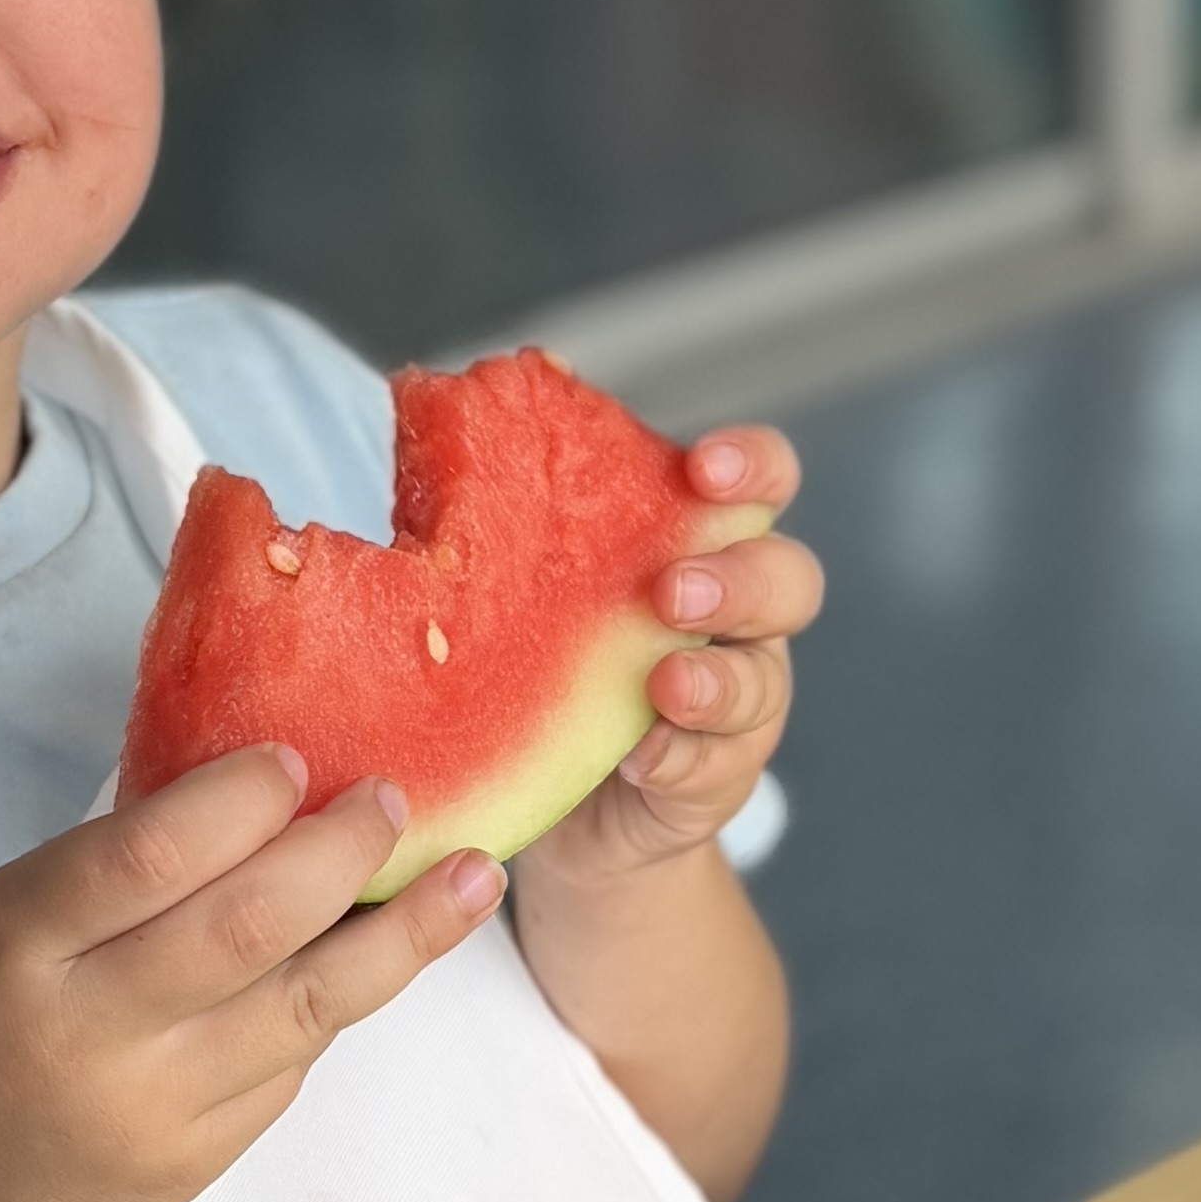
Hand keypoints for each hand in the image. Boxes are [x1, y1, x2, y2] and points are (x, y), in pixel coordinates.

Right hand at [0, 748, 501, 1201]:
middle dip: (341, 851)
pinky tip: (385, 951)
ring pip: (306, 1009)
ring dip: (404, 937)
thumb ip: (97, 871)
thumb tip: (243, 788)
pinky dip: (339, 1000)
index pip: (149, 856)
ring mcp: (150, 1113)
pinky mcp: (195, 1165)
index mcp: (13, 950)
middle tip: (393, 797)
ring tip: (473, 877)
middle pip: (248, 928)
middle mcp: (86, 1035)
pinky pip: (291, 1065)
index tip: (297, 758)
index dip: (240, 799)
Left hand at [526, 427, 821, 889]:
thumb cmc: (541, 661)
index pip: (759, 482)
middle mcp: (736, 618)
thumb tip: (412, 400)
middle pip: (787, 580)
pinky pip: (718, 767)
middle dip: (738, 580)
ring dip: (716, 679)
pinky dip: (682, 759)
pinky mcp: (715, 778)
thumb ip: (506, 509)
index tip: (704, 468)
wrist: (555, 801)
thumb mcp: (524, 578)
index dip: (749, 466)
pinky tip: (643, 759)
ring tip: (665, 684)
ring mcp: (736, 703)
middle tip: (672, 592)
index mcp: (697, 543)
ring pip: (763, 680)